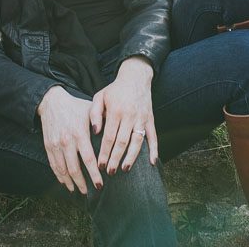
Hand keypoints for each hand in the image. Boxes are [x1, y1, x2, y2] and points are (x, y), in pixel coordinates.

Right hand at [37, 86, 103, 193]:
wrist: (51, 102)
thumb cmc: (75, 106)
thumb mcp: (90, 111)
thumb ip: (102, 122)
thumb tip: (117, 132)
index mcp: (80, 134)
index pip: (89, 159)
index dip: (94, 174)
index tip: (100, 184)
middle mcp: (67, 141)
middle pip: (75, 169)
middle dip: (82, 183)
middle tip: (90, 191)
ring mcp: (56, 145)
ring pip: (63, 169)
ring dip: (71, 182)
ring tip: (78, 190)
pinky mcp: (48, 146)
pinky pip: (53, 165)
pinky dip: (59, 176)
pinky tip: (65, 182)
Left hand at [91, 56, 156, 173]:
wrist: (136, 77)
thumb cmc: (114, 90)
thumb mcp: (99, 96)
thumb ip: (94, 113)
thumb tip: (95, 132)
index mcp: (116, 111)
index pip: (109, 136)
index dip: (104, 152)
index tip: (99, 164)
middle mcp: (130, 116)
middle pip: (122, 142)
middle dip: (116, 159)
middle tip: (110, 172)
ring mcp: (142, 118)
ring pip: (137, 141)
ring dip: (132, 157)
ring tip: (125, 169)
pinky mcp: (151, 120)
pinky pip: (153, 136)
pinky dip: (154, 150)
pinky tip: (152, 162)